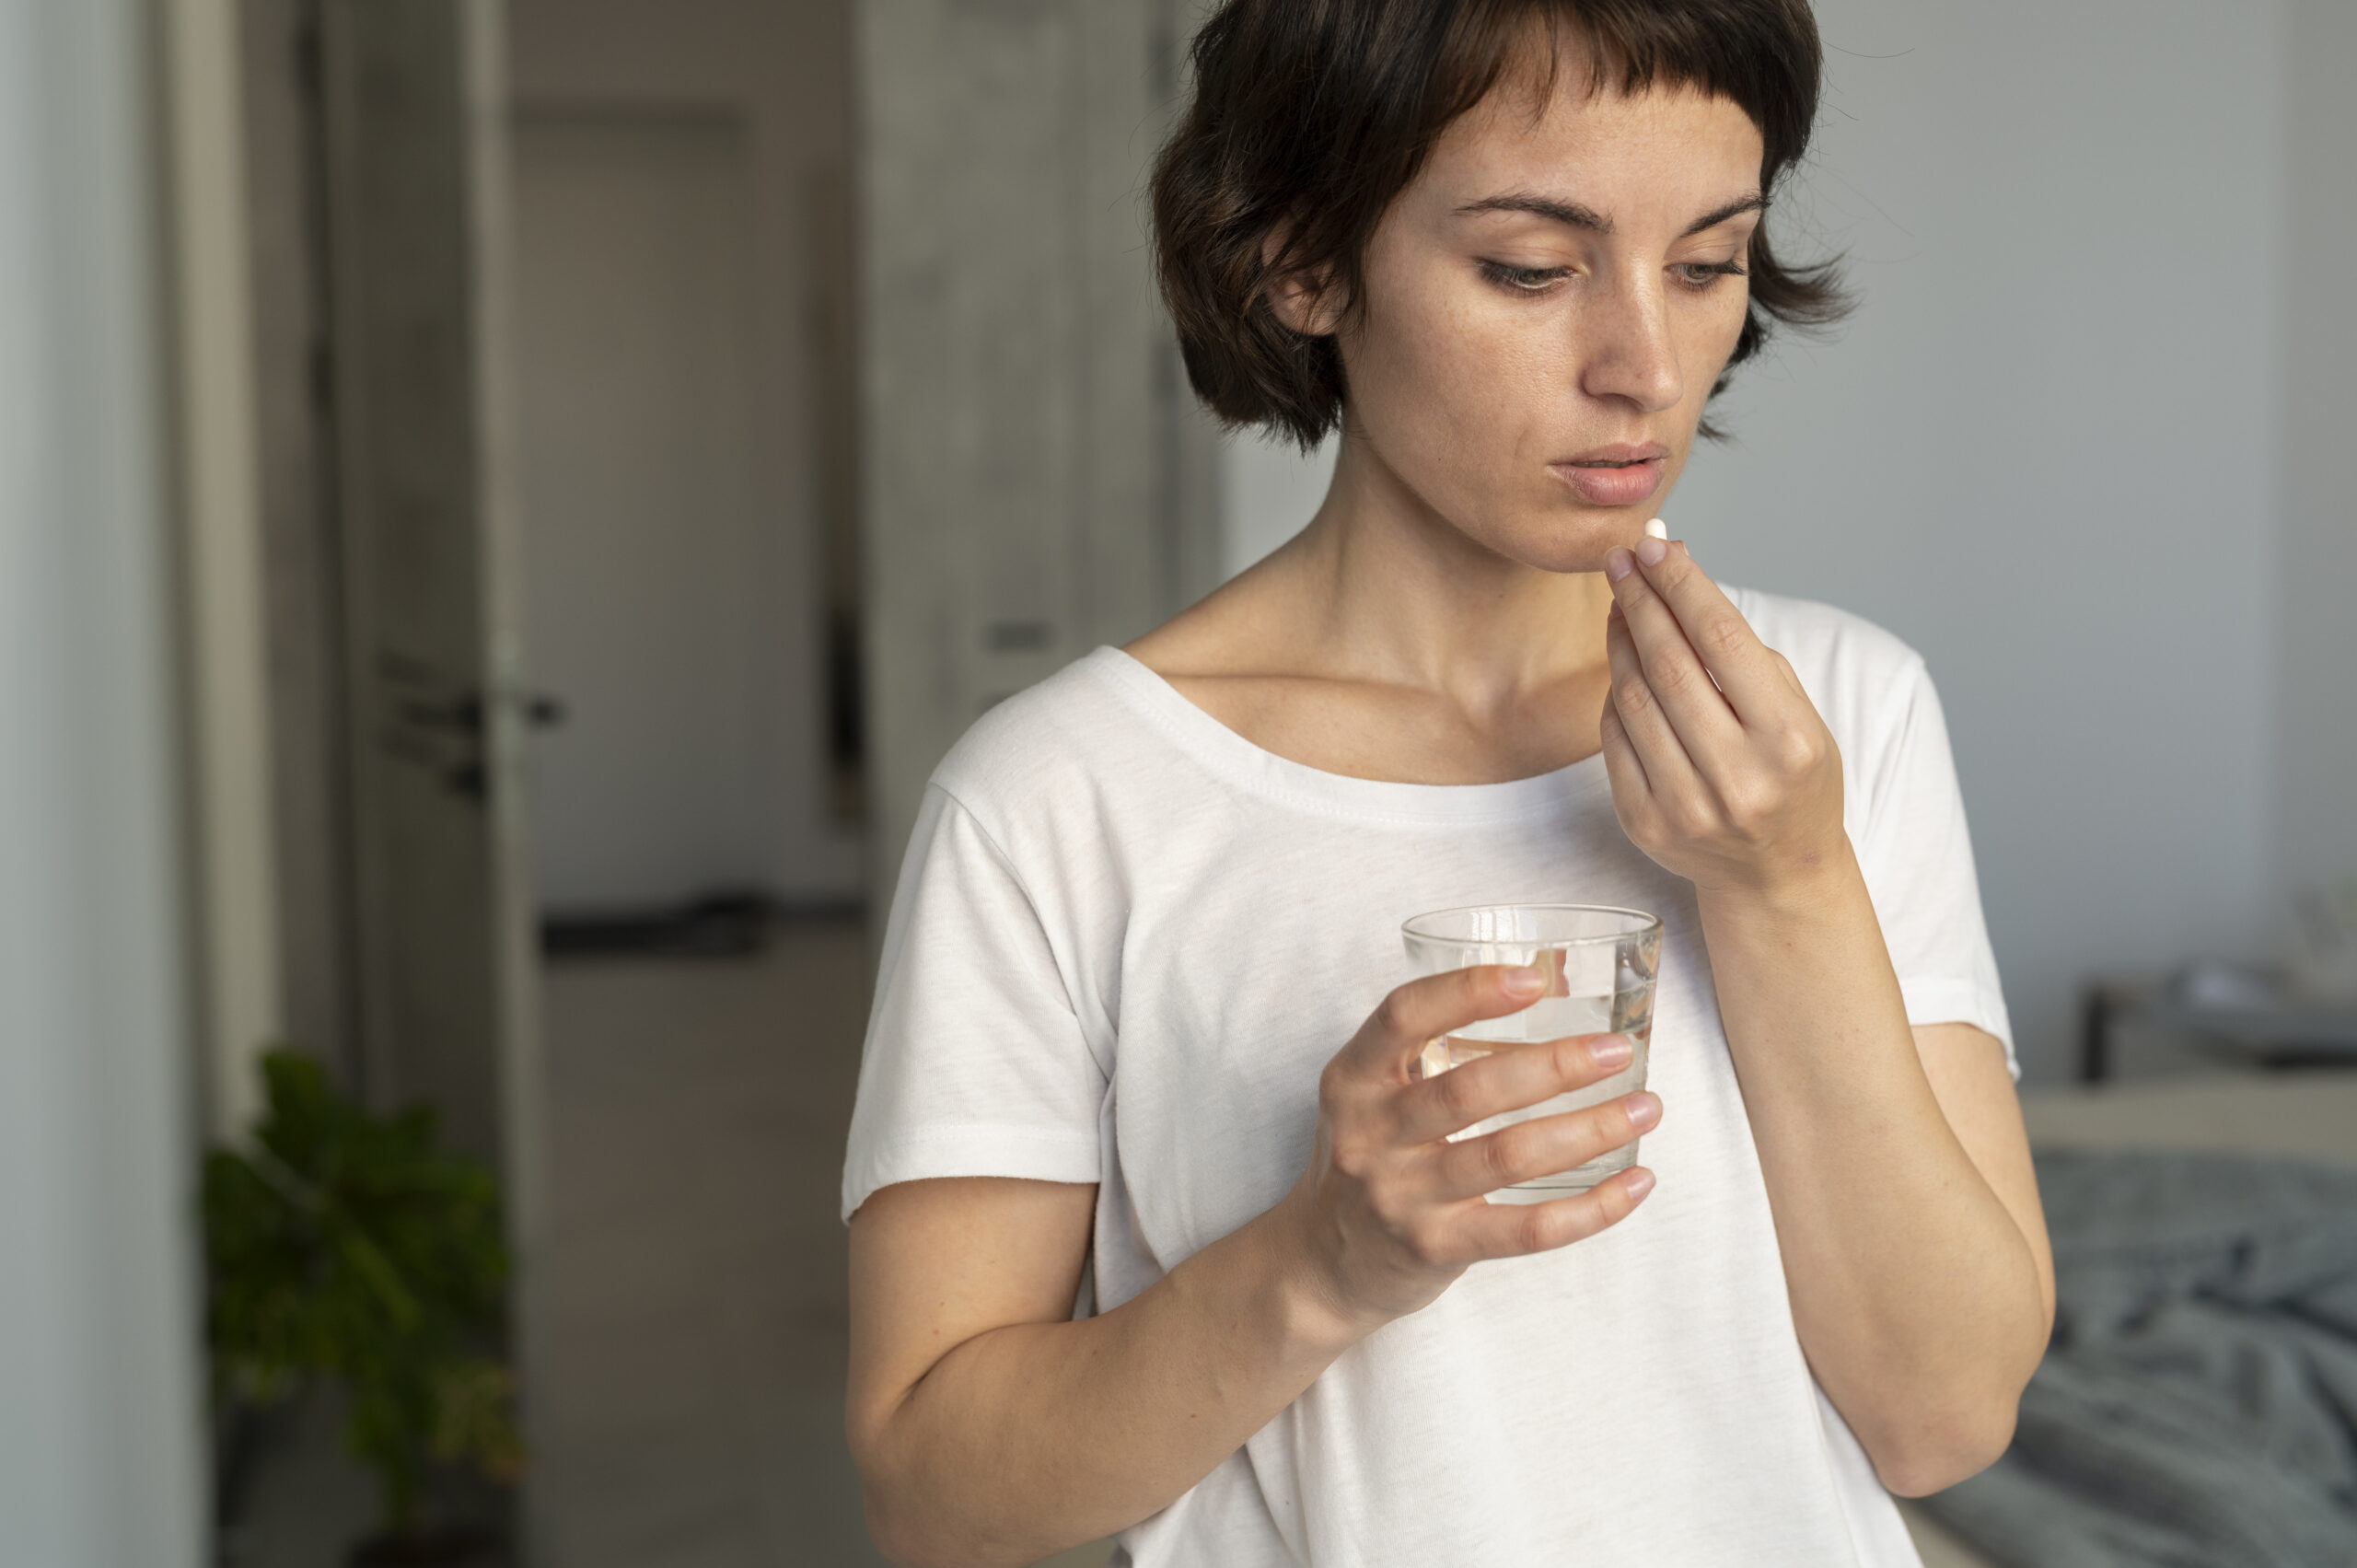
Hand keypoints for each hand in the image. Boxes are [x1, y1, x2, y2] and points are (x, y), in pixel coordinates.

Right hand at [1273, 963, 1657, 1334]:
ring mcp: (1401, 1195)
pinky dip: (1590, 1209)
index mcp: (1354, 1080)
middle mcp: (1371, 1134)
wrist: (1320, 1264)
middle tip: (1617, 1051)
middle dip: (1555, 1065)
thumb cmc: (1367, 1159)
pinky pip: (1526, 1229)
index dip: (1468, 992)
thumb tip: (1543, 990)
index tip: (1534, 978)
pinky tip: (1634, 1184)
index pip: (1403, 1017)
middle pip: (1471, 1090)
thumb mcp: (1368, 1095)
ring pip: (1508, 1156)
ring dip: (1588, 1130)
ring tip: (1644, 1109)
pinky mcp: (1434, 1248)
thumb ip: (1428, 1050)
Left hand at [1598, 537, 1846, 896]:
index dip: (1682, 584)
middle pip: (1669, 663)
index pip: (1722, 639)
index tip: (1655, 545)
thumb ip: (1742, 655)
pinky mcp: (1644, 824)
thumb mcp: (1799, 715)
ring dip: (1621, 640)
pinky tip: (1623, 663)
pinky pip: (1613, 738)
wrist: (1778, 875)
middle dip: (1641, 600)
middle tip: (1621, 559)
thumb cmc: (1793, 778)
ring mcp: (1685, 806)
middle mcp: (1737, 776)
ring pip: (1632, 697)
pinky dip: (1614, 693)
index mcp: (1788, 740)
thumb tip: (1675, 578)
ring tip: (1622, 604)